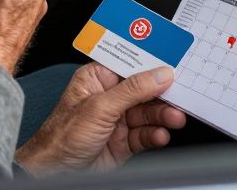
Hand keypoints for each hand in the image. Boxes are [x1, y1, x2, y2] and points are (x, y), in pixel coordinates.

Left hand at [15, 63, 185, 175]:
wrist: (57, 171)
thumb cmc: (62, 136)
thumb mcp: (99, 107)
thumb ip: (132, 90)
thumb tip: (158, 74)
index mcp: (97, 80)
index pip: (129, 67)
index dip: (150, 66)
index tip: (173, 66)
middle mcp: (108, 97)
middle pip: (143, 91)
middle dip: (161, 96)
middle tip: (179, 98)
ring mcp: (117, 121)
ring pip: (147, 114)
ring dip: (162, 116)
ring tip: (173, 119)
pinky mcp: (124, 142)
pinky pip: (145, 135)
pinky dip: (155, 135)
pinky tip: (160, 135)